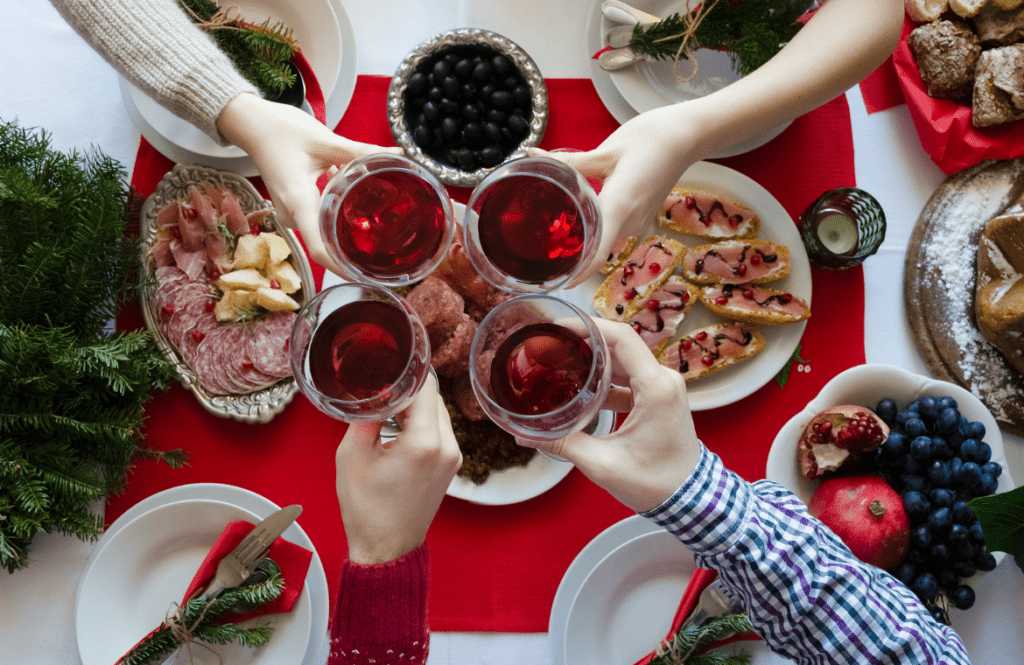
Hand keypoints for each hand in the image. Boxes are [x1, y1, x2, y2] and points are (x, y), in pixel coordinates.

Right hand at [216, 93, 400, 274]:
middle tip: (384, 253)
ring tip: (376, 234)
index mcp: (299, 201)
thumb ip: (360, 151)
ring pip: (321, 232)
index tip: (365, 275)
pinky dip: (334, 218)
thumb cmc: (280, 131)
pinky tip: (354, 209)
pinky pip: (315, 221)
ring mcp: (290, 211)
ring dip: (343, 232)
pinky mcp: (292, 206)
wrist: (250, 124)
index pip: (320, 249)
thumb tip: (395, 154)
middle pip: (324, 245)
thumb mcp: (325, 140)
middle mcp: (292, 213)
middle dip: (351, 252)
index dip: (342, 268)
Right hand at [334, 373, 462, 563]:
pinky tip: (399, 424)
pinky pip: (440, 429)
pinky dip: (422, 422)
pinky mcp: (451, 464)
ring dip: (416, 405)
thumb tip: (371, 393)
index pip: (426, 387)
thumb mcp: (352, 455)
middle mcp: (447, 446)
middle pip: (434, 397)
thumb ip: (365, 417)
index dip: (407, 371)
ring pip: (438, 412)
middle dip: (409, 388)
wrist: (386, 549)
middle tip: (381, 382)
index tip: (389, 361)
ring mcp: (453, 456)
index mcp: (425, 442)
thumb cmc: (366, 509)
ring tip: (387, 404)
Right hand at [516, 318, 700, 512]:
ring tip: (560, 363)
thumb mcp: (603, 464)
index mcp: (655, 388)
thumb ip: (563, 444)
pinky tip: (580, 389)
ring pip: (623, 360)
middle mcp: (663, 380)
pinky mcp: (659, 397)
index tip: (559, 328)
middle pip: (620, 345)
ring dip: (594, 361)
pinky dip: (605, 379)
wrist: (690, 500)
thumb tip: (524, 436)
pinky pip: (629, 377)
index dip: (589, 325)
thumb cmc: (655, 483)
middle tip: (551, 346)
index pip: (622, 337)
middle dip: (584, 342)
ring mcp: (663, 387)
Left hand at [535, 103, 711, 285]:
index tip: (560, 282)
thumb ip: (569, 162)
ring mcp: (638, 222)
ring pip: (603, 235)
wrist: (685, 137)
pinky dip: (598, 223)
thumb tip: (534, 156)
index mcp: (620, 206)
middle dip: (571, 246)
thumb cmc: (648, 140)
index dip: (579, 271)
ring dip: (584, 232)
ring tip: (555, 222)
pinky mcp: (641, 218)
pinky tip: (582, 211)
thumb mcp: (604, 151)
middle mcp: (630, 221)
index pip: (597, 251)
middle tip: (540, 243)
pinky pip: (613, 227)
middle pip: (595, 244)